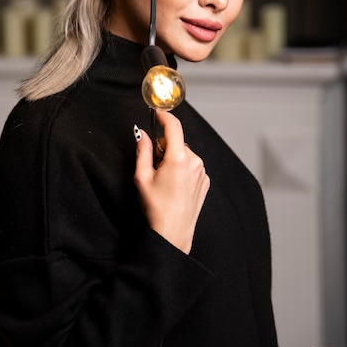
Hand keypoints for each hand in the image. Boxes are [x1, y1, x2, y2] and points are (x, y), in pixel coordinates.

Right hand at [134, 110, 209, 253]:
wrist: (172, 233)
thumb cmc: (156, 208)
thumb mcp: (141, 177)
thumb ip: (142, 150)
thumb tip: (141, 133)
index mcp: (178, 159)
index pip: (174, 127)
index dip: (164, 116)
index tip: (158, 112)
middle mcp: (194, 162)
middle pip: (177, 142)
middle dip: (164, 148)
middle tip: (154, 168)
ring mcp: (202, 172)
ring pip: (184, 154)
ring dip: (174, 160)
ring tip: (165, 181)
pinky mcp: (205, 181)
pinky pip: (192, 166)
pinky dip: (183, 169)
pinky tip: (175, 186)